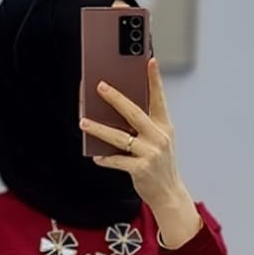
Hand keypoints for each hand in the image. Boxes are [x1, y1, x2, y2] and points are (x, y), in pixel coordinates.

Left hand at [80, 58, 200, 243]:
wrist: (169, 194)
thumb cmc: (159, 163)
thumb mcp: (158, 141)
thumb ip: (142, 124)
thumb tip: (114, 108)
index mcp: (164, 126)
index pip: (159, 98)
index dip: (155, 79)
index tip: (150, 60)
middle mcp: (159, 138)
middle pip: (134, 113)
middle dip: (116, 98)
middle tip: (100, 86)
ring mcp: (150, 154)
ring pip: (119, 137)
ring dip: (99, 129)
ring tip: (84, 122)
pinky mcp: (141, 169)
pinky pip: (117, 160)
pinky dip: (106, 158)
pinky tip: (97, 156)